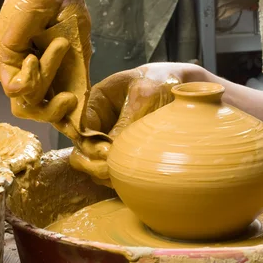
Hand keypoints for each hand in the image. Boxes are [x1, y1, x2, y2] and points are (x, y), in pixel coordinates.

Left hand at [0, 0, 91, 123]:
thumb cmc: (68, 12)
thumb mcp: (78, 55)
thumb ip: (76, 84)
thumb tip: (81, 117)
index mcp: (42, 72)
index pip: (44, 106)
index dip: (58, 114)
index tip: (75, 110)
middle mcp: (24, 71)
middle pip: (31, 111)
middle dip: (52, 111)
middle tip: (69, 99)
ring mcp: (12, 65)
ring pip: (26, 99)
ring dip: (48, 75)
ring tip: (59, 47)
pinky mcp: (2, 56)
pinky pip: (15, 86)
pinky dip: (31, 76)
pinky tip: (35, 55)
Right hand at [69, 62, 202, 184]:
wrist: (183, 86)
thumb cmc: (161, 83)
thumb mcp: (144, 97)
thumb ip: (126, 122)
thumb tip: (110, 154)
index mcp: (97, 101)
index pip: (79, 127)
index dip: (88, 143)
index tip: (106, 151)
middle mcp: (98, 121)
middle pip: (81, 149)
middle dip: (92, 162)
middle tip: (111, 169)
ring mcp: (108, 138)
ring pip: (93, 164)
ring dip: (103, 174)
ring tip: (120, 175)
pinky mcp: (121, 151)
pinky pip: (110, 169)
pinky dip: (115, 177)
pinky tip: (128, 179)